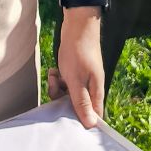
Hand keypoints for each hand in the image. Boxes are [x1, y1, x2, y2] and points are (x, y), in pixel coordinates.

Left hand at [50, 10, 104, 128]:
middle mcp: (91, 88)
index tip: (68, 123)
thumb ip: (82, 103)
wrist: (77, 25)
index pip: (94, 117)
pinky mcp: (75, 73)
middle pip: (77, 107)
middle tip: (56, 91)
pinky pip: (65, 84)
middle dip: (63, 102)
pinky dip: (58, 79)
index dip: (82, 122)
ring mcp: (83, 80)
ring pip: (68, 95)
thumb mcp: (77, 80)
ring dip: (58, 89)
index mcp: (96, 92)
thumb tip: (90, 125)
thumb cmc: (78, 52)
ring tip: (55, 76)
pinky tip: (54, 70)